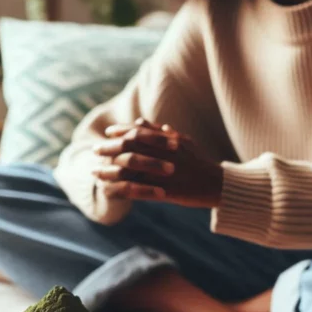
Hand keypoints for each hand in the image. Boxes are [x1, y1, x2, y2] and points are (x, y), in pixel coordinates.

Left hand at [92, 118, 223, 208]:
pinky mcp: (163, 191)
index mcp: (167, 141)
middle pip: (129, 149)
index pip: (139, 131)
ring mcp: (162, 174)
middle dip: (109, 148)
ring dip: (109, 171)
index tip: (108, 132)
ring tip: (95, 172)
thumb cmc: (199, 161)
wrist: (216, 184)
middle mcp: (163, 154)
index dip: (122, 130)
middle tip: (95, 149)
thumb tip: (141, 120)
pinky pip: (136, 191)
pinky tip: (107, 191)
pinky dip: (120, 190)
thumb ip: (160, 132)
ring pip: (128, 171)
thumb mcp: (182, 141)